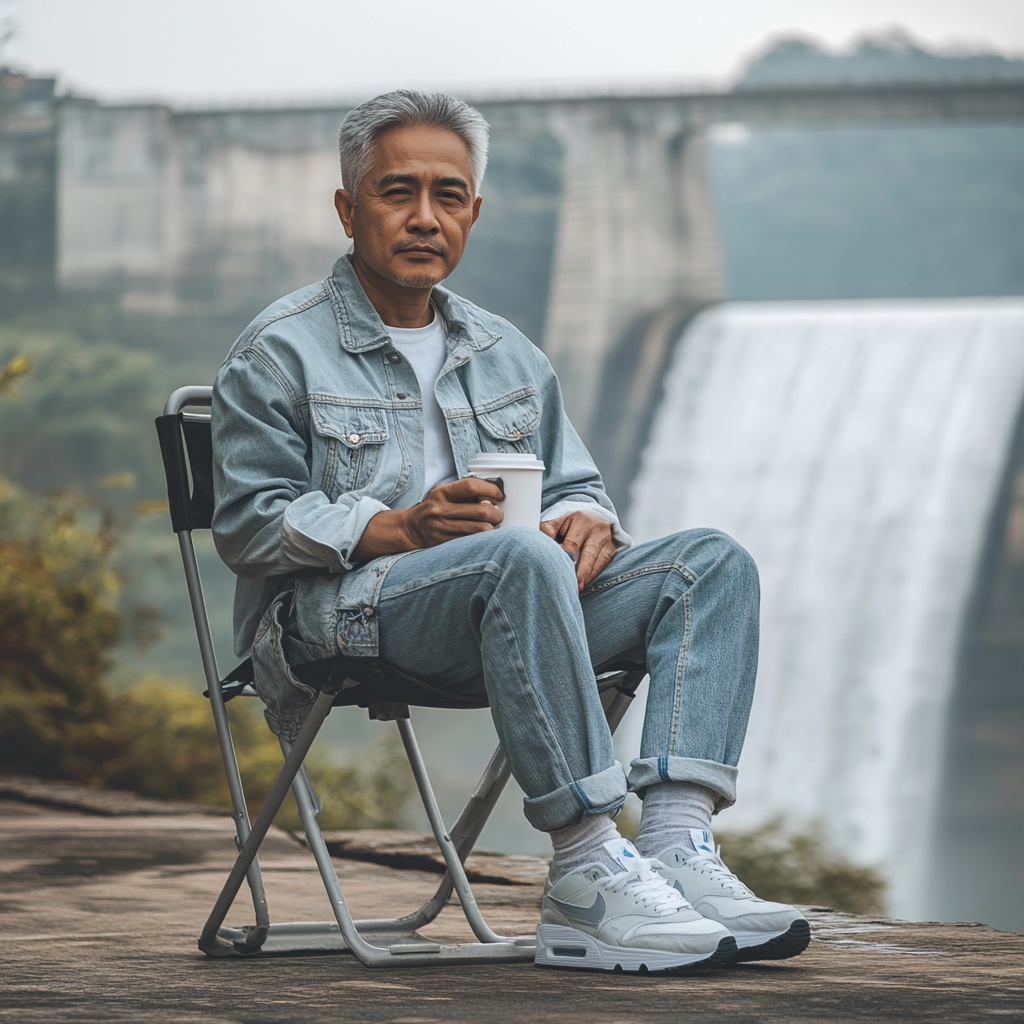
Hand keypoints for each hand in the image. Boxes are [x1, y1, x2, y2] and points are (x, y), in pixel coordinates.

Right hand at [352, 478, 503, 560]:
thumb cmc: (433, 509)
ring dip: (492, 528)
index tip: (499, 496)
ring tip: (492, 526)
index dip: (490, 490)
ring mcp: (442, 528)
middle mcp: (440, 510)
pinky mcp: (445, 543)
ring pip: (480, 529)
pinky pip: (472, 542)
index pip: (471, 486)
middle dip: (497, 513)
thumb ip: (464, 493)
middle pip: (481, 510)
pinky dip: (482, 539)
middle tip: (499, 515)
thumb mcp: (443, 494)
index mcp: (442, 493)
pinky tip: (483, 536)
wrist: (411, 529)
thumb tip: (492, 496)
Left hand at [540, 509, 615, 590]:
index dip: (566, 556)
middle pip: (589, 553)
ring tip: (579, 587)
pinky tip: (586, 581)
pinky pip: (604, 564)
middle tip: (575, 584)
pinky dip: (595, 574)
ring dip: (589, 575)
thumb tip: (542, 543)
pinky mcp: (611, 550)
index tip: (559, 567)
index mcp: (583, 520)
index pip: (573, 542)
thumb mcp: (559, 522)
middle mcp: (598, 528)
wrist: (592, 518)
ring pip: (599, 560)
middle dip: (582, 570)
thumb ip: (548, 530)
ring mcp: (607, 540)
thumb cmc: (571, 524)